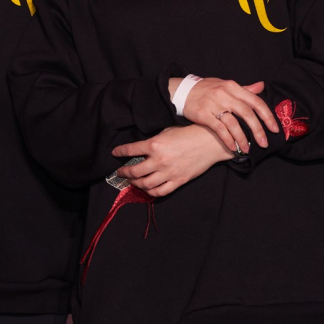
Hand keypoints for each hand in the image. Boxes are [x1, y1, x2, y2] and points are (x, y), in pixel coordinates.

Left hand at [112, 124, 233, 196]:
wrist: (209, 142)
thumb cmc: (188, 133)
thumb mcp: (167, 132)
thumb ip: (153, 141)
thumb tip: (142, 149)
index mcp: (155, 145)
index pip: (130, 150)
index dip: (120, 152)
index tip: (115, 153)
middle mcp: (159, 160)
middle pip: (134, 171)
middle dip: (124, 172)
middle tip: (120, 172)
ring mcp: (168, 172)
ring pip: (145, 184)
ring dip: (135, 183)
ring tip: (133, 181)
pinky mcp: (178, 181)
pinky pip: (160, 192)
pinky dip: (150, 192)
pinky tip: (148, 189)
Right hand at [169, 77, 276, 153]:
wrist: (183, 91)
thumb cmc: (207, 89)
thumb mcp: (226, 85)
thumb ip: (244, 89)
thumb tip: (261, 86)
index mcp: (233, 86)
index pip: (255, 101)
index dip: (267, 116)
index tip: (274, 128)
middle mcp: (225, 94)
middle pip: (247, 114)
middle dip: (258, 130)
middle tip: (264, 143)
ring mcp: (214, 104)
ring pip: (234, 124)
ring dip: (243, 138)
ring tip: (248, 149)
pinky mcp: (204, 114)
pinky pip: (219, 129)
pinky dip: (228, 140)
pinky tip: (233, 147)